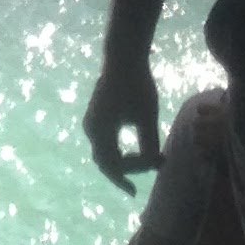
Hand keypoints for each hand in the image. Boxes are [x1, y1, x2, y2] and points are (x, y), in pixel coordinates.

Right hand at [84, 53, 161, 192]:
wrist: (124, 58)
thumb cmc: (137, 86)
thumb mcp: (147, 118)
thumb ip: (149, 145)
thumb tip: (154, 167)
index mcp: (100, 131)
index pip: (111, 165)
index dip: (126, 178)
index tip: (140, 186)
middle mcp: (91, 129)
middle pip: (106, 161)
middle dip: (129, 170)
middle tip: (154, 168)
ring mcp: (92, 123)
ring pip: (106, 153)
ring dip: (126, 161)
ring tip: (150, 161)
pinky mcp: (97, 117)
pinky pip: (106, 142)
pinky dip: (120, 151)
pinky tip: (137, 152)